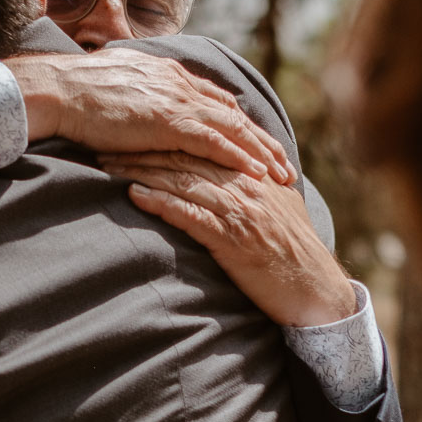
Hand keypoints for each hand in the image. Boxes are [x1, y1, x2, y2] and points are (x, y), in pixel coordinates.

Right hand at [6, 50, 292, 182]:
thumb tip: (140, 110)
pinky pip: (216, 141)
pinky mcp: (171, 120)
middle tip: (284, 163)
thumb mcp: (116, 89)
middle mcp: (180, 83)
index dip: (238, 122)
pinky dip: (240, 157)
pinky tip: (257, 173)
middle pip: (233, 113)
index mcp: (168, 74)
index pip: (214, 100)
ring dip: (261, 152)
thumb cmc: (76, 93)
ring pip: (233, 127)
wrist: (58, 90)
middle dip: (261, 140)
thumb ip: (137, 98)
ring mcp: (177, 100)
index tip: (257, 141)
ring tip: (283, 174)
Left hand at [96, 150, 356, 326]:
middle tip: (105, 144)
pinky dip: (161, 203)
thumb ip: (256, 183)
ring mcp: (240, 210)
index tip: (132, 131)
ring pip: (182, 181)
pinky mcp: (233, 239)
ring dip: (141, 172)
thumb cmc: (294, 252)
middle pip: (185, 157)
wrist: (317, 290)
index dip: (164, 137)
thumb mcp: (279, 207)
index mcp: (253, 173)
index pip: (201, 145)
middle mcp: (245, 185)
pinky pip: (190, 215)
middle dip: (142, 150)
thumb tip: (237, 167)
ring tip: (107, 166)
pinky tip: (134, 196)